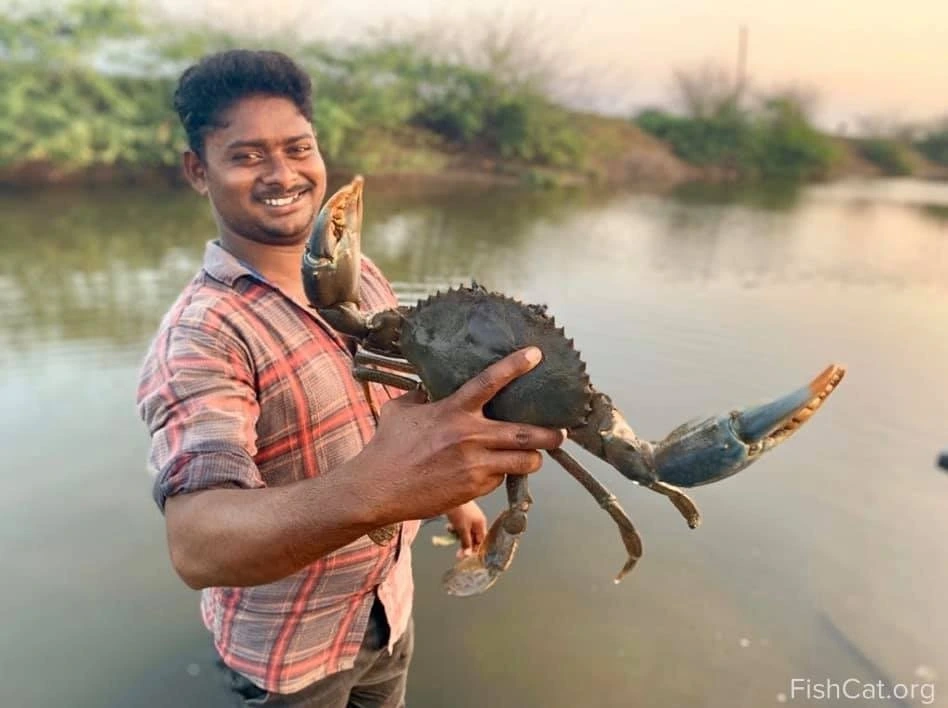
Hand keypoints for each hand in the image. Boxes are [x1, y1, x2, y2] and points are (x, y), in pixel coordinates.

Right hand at [355, 347, 564, 523]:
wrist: (377, 488)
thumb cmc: (386, 448)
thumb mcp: (401, 410)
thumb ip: (421, 396)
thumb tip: (428, 387)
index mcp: (453, 410)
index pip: (490, 381)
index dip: (515, 365)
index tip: (535, 354)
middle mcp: (470, 435)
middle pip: (526, 433)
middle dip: (551, 434)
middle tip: (561, 432)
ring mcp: (475, 464)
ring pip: (524, 461)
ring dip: (533, 458)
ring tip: (534, 456)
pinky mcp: (475, 488)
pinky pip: (501, 479)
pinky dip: (501, 475)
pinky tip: (492, 473)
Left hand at [445, 501, 487, 558]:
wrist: (449, 492)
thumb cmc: (459, 511)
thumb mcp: (462, 529)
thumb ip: (466, 543)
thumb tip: (468, 555)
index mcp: (481, 523)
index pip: (481, 541)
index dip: (475, 550)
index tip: (466, 557)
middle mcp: (477, 520)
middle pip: (473, 537)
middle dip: (465, 543)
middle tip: (458, 553)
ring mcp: (470, 516)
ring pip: (465, 531)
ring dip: (458, 535)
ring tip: (451, 531)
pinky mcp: (462, 513)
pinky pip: (460, 525)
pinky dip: (455, 527)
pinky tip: (449, 526)